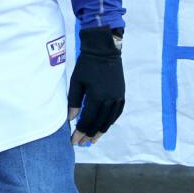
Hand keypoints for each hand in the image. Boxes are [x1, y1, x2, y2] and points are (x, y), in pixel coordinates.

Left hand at [67, 27, 124, 145]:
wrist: (104, 49)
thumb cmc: (87, 64)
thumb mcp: (76, 82)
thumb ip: (73, 101)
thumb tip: (71, 119)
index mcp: (97, 97)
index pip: (87, 120)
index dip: (80, 132)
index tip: (74, 140)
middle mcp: (110, 100)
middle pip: (99, 123)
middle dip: (89, 135)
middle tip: (82, 143)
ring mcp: (118, 97)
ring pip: (109, 120)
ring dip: (101, 131)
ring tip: (93, 139)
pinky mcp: (122, 93)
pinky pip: (117, 112)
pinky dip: (110, 121)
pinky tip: (104, 126)